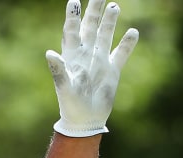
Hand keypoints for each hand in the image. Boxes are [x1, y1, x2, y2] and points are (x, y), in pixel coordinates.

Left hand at [47, 0, 137, 136]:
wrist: (85, 120)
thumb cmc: (70, 104)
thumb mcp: (64, 87)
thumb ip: (58, 70)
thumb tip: (49, 53)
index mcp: (71, 56)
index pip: (71, 31)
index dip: (72, 16)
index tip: (74, 0)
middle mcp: (86, 54)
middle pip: (90, 27)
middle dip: (94, 11)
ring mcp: (99, 61)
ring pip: (105, 36)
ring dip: (110, 22)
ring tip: (114, 6)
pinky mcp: (112, 70)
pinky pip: (121, 53)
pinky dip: (127, 44)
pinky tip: (133, 32)